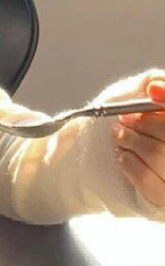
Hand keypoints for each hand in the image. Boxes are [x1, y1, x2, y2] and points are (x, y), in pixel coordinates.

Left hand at [111, 70, 164, 206]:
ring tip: (120, 136)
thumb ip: (157, 87)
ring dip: (131, 141)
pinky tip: (122, 155)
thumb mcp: (143, 100)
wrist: (106, 160)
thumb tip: (155, 84)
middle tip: (126, 120)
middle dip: (146, 123)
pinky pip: (149, 181)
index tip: (151, 89)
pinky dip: (128, 162)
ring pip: (160, 156)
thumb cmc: (134, 128)